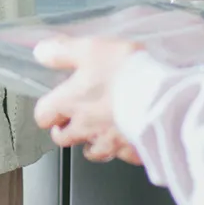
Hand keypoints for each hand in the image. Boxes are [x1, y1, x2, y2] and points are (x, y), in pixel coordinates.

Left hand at [32, 36, 143, 164]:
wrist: (162, 100)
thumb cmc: (125, 75)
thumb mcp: (90, 49)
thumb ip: (63, 52)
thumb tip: (41, 52)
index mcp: (70, 103)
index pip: (43, 115)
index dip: (47, 111)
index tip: (52, 106)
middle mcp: (85, 128)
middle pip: (63, 139)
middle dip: (65, 131)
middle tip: (71, 121)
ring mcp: (109, 143)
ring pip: (92, 152)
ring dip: (93, 142)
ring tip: (102, 130)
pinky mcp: (133, 152)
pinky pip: (123, 155)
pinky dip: (124, 148)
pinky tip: (131, 136)